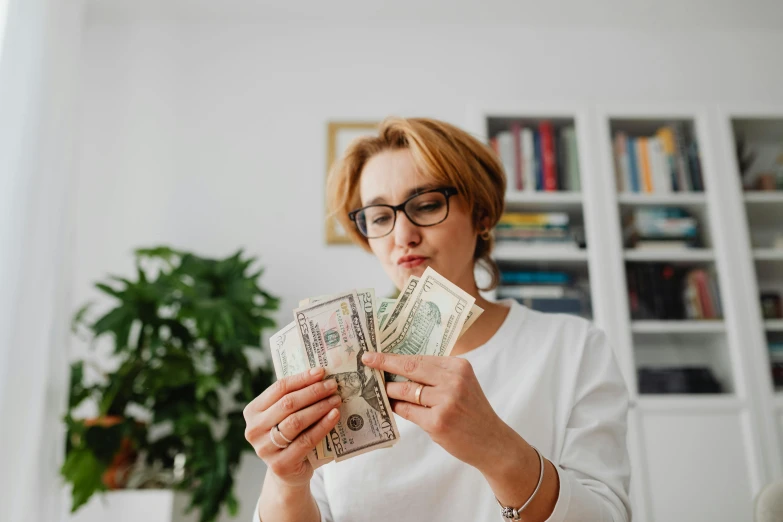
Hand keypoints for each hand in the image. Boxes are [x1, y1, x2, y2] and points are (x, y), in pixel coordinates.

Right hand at [243, 368, 341, 487]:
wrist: (288, 473)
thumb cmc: (290, 437)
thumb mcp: (285, 417)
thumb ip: (294, 399)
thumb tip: (320, 376)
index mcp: (252, 411)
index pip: (278, 389)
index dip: (301, 378)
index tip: (321, 371)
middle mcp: (254, 430)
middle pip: (287, 404)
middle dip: (313, 392)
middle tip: (332, 385)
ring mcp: (264, 449)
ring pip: (296, 422)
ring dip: (319, 408)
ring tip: (336, 400)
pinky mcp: (280, 465)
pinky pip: (305, 441)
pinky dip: (322, 426)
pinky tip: (334, 416)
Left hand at [361, 352, 515, 471]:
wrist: (492, 442)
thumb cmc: (472, 412)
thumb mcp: (463, 384)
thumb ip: (438, 375)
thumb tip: (399, 367)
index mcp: (459, 366)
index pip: (420, 357)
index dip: (395, 356)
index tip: (375, 353)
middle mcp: (454, 381)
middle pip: (410, 368)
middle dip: (384, 363)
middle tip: (366, 360)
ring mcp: (446, 402)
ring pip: (405, 391)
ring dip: (389, 391)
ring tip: (381, 390)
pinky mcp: (438, 422)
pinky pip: (408, 411)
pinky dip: (397, 408)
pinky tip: (392, 406)